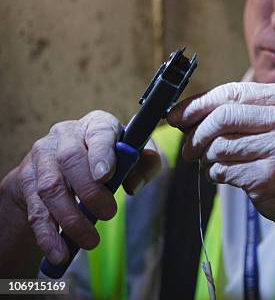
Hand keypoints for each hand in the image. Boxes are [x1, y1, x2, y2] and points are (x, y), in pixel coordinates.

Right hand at [8, 110, 160, 265]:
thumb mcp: (135, 155)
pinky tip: (59, 251)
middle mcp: (65, 135)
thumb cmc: (110, 158)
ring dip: (70, 218)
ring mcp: (42, 157)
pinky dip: (47, 233)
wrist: (66, 165)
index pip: (99, 132)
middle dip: (89, 190)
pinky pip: (36, 209)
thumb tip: (135, 184)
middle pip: (70, 159)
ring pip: (51, 187)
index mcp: (97, 124)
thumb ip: (146, 164)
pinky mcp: (27, 180)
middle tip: (109, 214)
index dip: (102, 153)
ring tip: (90, 241)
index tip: (106, 175)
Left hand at [167, 82, 274, 229]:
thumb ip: (239, 112)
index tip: (177, 115)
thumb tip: (183, 113)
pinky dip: (214, 172)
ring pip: (220, 145)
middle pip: (224, 116)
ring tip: (209, 161)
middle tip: (189, 146)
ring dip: (205, 156)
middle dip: (197, 132)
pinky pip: (224, 170)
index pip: (234, 92)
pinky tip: (221, 174)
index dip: (199, 103)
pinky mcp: (270, 176)